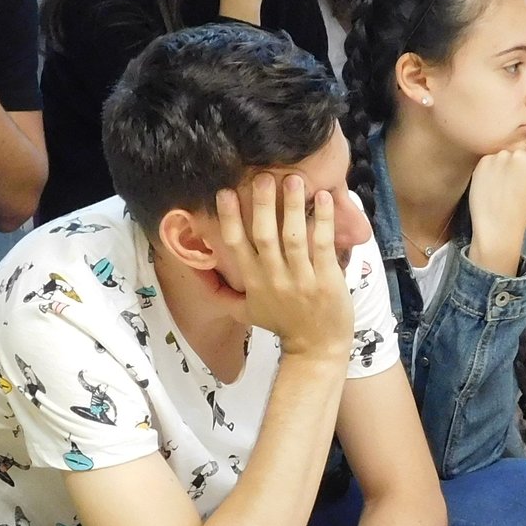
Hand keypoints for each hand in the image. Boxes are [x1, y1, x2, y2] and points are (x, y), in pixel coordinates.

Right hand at [217, 173, 353, 363]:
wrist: (316, 348)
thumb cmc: (282, 324)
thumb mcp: (246, 313)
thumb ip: (223, 294)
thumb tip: (198, 275)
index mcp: (253, 282)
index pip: (236, 246)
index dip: (229, 218)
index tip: (225, 193)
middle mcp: (274, 279)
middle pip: (264, 236)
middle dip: (263, 204)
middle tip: (263, 176)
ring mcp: (301, 279)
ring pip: (294, 237)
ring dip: (294, 206)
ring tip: (295, 180)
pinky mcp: (327, 279)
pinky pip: (323, 245)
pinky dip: (324, 220)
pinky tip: (325, 198)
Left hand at [465, 127, 525, 278]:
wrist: (498, 225)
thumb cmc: (525, 207)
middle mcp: (519, 154)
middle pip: (521, 144)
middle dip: (520, 156)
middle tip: (516, 179)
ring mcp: (499, 157)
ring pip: (504, 152)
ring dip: (504, 163)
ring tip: (503, 184)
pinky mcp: (483, 162)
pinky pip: (490, 159)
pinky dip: (491, 168)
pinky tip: (492, 185)